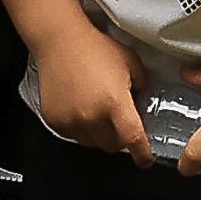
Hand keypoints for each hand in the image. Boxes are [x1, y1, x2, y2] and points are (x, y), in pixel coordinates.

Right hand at [25, 24, 147, 160]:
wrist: (60, 40)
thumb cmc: (94, 47)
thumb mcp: (131, 62)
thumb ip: (143, 86)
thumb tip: (143, 102)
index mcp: (114, 103)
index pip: (133, 139)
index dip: (142, 154)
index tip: (145, 159)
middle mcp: (92, 116)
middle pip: (112, 146)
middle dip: (119, 137)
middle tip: (118, 119)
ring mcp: (71, 120)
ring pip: (92, 143)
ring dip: (99, 134)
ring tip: (96, 109)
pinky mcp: (55, 120)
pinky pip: (73, 135)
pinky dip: (80, 128)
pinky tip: (81, 107)